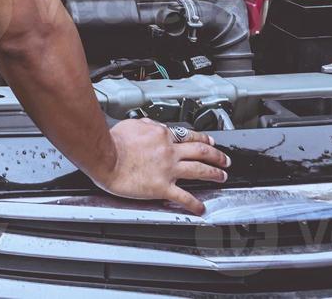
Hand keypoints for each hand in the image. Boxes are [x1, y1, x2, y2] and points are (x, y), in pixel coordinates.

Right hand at [91, 118, 230, 215]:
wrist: (106, 156)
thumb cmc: (114, 141)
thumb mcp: (133, 124)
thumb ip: (147, 125)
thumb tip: (152, 125)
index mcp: (162, 135)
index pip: (188, 136)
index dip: (202, 138)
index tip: (209, 141)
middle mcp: (169, 151)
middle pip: (201, 150)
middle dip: (216, 155)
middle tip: (225, 159)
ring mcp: (168, 169)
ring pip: (199, 170)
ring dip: (214, 173)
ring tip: (222, 177)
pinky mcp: (162, 187)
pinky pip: (183, 197)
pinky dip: (194, 203)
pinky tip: (201, 207)